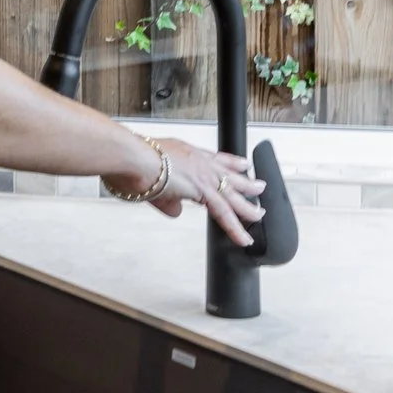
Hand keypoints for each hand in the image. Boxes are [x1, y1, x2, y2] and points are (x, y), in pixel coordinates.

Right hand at [113, 139, 268, 246]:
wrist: (132, 157)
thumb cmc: (133, 161)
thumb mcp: (151, 180)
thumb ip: (167, 198)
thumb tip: (177, 211)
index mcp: (188, 154)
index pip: (215, 159)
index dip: (230, 163)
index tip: (242, 164)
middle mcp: (200, 161)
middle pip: (230, 174)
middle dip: (245, 182)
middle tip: (259, 186)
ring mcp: (203, 175)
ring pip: (232, 194)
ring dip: (247, 206)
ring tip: (259, 215)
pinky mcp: (203, 191)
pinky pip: (225, 213)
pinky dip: (236, 228)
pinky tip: (244, 238)